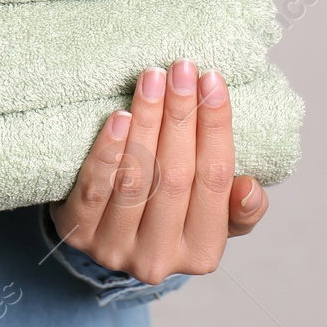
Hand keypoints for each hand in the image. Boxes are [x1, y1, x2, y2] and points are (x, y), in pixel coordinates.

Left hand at [50, 60, 268, 284]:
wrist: (104, 236)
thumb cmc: (168, 216)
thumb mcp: (212, 218)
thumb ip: (240, 208)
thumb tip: (249, 189)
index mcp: (203, 252)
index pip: (215, 181)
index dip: (215, 127)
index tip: (213, 80)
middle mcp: (160, 257)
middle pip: (175, 176)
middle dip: (181, 115)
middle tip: (182, 69)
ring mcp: (115, 248)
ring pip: (136, 178)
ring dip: (146, 122)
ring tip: (152, 79)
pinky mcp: (78, 234)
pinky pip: (94, 188)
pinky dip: (108, 150)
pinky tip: (118, 117)